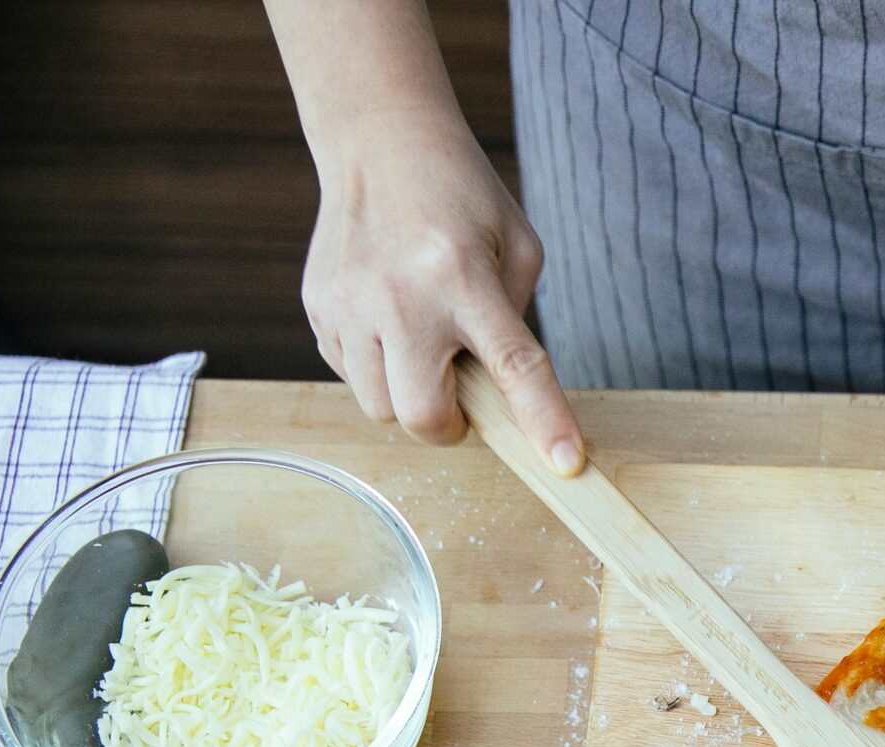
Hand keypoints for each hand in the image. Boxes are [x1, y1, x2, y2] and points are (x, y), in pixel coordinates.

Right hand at [301, 112, 582, 471]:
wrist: (379, 143)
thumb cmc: (462, 199)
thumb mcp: (517, 247)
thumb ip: (517, 323)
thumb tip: (504, 396)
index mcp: (465, 278)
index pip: (513, 365)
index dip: (542, 420)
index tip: (565, 465)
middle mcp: (402, 296)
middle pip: (423, 416)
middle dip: (450, 425)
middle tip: (463, 394)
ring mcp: (350, 303)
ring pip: (379, 408)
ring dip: (409, 397)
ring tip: (423, 347)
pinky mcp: (318, 307)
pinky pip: (350, 376)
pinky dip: (377, 369)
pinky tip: (390, 325)